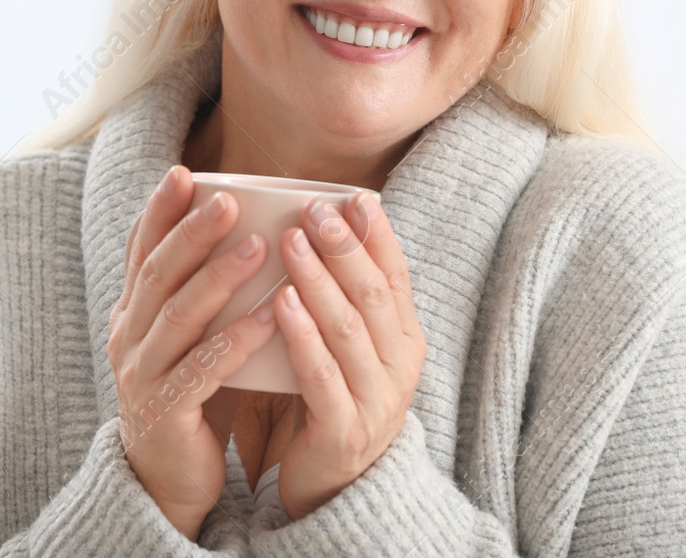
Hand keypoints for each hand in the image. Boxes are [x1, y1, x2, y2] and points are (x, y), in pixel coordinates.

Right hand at [107, 165, 281, 539]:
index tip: (183, 172)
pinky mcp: (166, 412)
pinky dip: (236, 340)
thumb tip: (240, 227)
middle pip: (157, 274)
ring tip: (260, 246)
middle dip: (192, 233)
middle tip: (228, 199)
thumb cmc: (190, 396)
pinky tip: (269, 316)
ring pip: (179, 317)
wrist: (168, 482)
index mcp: (131, 313)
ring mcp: (141, 376)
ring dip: (219, 278)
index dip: (159, 211)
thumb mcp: (185, 337)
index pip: (140, 251)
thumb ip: (197, 291)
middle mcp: (127, 338)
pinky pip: (204, 370)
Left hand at [265, 190, 425, 520]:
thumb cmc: (326, 399)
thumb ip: (342, 297)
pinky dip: (303, 334)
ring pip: (349, 329)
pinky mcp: (344, 431)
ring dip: (319, 280)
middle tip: (313, 208)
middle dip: (344, 247)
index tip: (353, 197)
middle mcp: (400, 367)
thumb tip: (321, 223)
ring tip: (291, 240)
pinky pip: (321, 375)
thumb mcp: (345, 345)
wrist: (328, 488)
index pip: (397, 276)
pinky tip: (281, 301)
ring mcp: (376, 401)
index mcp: (404, 340)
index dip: (376, 236)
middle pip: (375, 295)